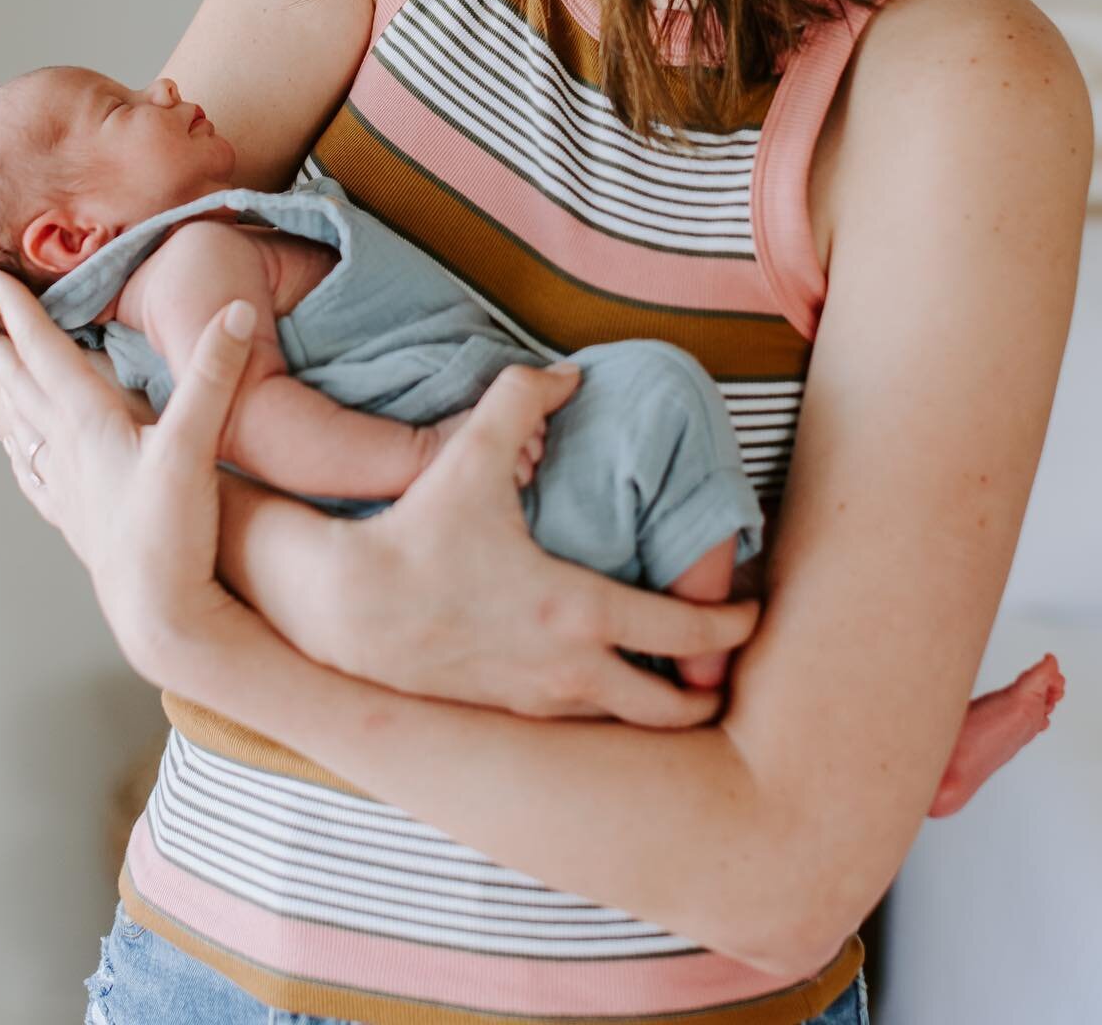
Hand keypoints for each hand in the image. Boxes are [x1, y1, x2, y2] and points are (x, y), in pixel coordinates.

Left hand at [0, 272, 256, 683]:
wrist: (159, 614)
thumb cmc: (170, 533)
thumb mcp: (195, 445)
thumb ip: (214, 377)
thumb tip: (237, 312)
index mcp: (89, 422)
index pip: (45, 353)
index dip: (18, 313)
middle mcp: (70, 452)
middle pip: (22, 390)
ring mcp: (72, 491)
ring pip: (27, 433)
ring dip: (9, 403)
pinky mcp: (82, 524)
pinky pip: (41, 480)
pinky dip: (28, 457)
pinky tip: (26, 461)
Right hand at [331, 363, 759, 729]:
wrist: (348, 611)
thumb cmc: (417, 534)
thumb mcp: (473, 457)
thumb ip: (523, 400)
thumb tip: (569, 375)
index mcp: (578, 611)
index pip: (686, 633)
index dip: (732, 625)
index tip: (754, 614)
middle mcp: (568, 671)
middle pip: (669, 710)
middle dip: (707, 697)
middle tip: (727, 676)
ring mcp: (536, 704)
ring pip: (623, 724)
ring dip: (658, 708)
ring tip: (677, 683)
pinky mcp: (506, 716)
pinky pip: (578, 726)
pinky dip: (606, 711)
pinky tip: (604, 684)